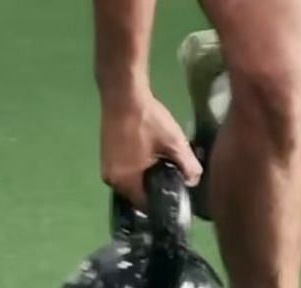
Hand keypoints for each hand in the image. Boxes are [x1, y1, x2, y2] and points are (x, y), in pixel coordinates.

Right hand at [101, 91, 201, 207]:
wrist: (124, 96)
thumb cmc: (148, 121)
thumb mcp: (174, 142)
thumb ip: (187, 165)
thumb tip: (194, 182)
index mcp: (125, 181)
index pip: (145, 204)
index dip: (163, 201)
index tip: (177, 194)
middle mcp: (111, 179)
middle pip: (137, 193)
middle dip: (155, 188)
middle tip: (175, 177)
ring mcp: (106, 166)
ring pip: (131, 181)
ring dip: (146, 176)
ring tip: (165, 165)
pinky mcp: (106, 155)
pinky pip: (125, 170)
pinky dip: (137, 167)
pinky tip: (151, 155)